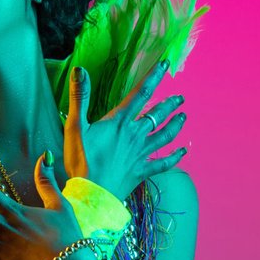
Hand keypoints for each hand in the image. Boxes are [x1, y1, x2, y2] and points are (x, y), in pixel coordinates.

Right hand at [63, 62, 187, 202]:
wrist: (91, 195)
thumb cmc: (81, 161)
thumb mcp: (75, 127)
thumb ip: (79, 97)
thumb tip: (79, 70)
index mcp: (120, 122)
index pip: (140, 93)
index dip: (153, 77)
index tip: (165, 64)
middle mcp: (135, 135)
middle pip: (157, 114)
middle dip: (170, 103)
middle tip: (180, 97)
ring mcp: (141, 154)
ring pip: (164, 135)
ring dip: (175, 125)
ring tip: (184, 116)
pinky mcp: (142, 171)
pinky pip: (163, 163)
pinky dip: (174, 157)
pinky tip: (183, 152)